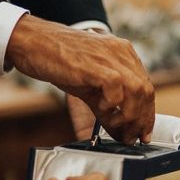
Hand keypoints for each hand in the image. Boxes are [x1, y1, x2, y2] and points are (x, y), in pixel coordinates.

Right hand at [6, 15, 154, 144]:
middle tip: (130, 137)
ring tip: (115, 125)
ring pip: (137, 90)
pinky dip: (112, 103)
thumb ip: (106, 106)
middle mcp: (121, 52)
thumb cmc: (57, 60)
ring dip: (129, 115)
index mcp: (123, 53)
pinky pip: (117, 87)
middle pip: (146, 91)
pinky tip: (101, 107)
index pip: (146, 87)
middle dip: (141, 119)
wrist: (32, 41)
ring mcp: (109, 56)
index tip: (143, 133)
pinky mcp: (95, 64)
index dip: (147, 113)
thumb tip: (118, 130)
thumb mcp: (88, 84)